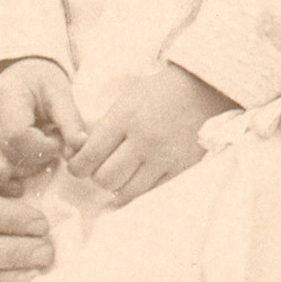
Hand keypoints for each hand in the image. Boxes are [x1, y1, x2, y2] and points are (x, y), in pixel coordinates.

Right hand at [0, 57, 86, 181]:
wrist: (19, 78)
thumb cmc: (42, 85)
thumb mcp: (61, 95)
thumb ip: (72, 123)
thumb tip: (79, 150)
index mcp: (5, 93)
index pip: (18, 135)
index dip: (43, 146)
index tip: (56, 137)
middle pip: (10, 156)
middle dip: (38, 158)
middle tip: (48, 140)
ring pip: (1, 169)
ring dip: (26, 167)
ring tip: (35, 144)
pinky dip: (13, 173)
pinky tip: (23, 158)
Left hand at [69, 64, 233, 205]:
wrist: (203, 89)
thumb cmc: (159, 93)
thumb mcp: (126, 101)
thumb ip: (105, 128)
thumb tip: (82, 156)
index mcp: (125, 118)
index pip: (91, 154)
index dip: (77, 167)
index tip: (77, 168)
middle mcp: (144, 140)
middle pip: (106, 178)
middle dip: (97, 177)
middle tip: (101, 170)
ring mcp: (164, 156)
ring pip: (128, 191)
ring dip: (118, 187)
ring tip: (120, 177)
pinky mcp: (181, 168)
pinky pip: (152, 192)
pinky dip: (141, 190)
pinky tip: (138, 181)